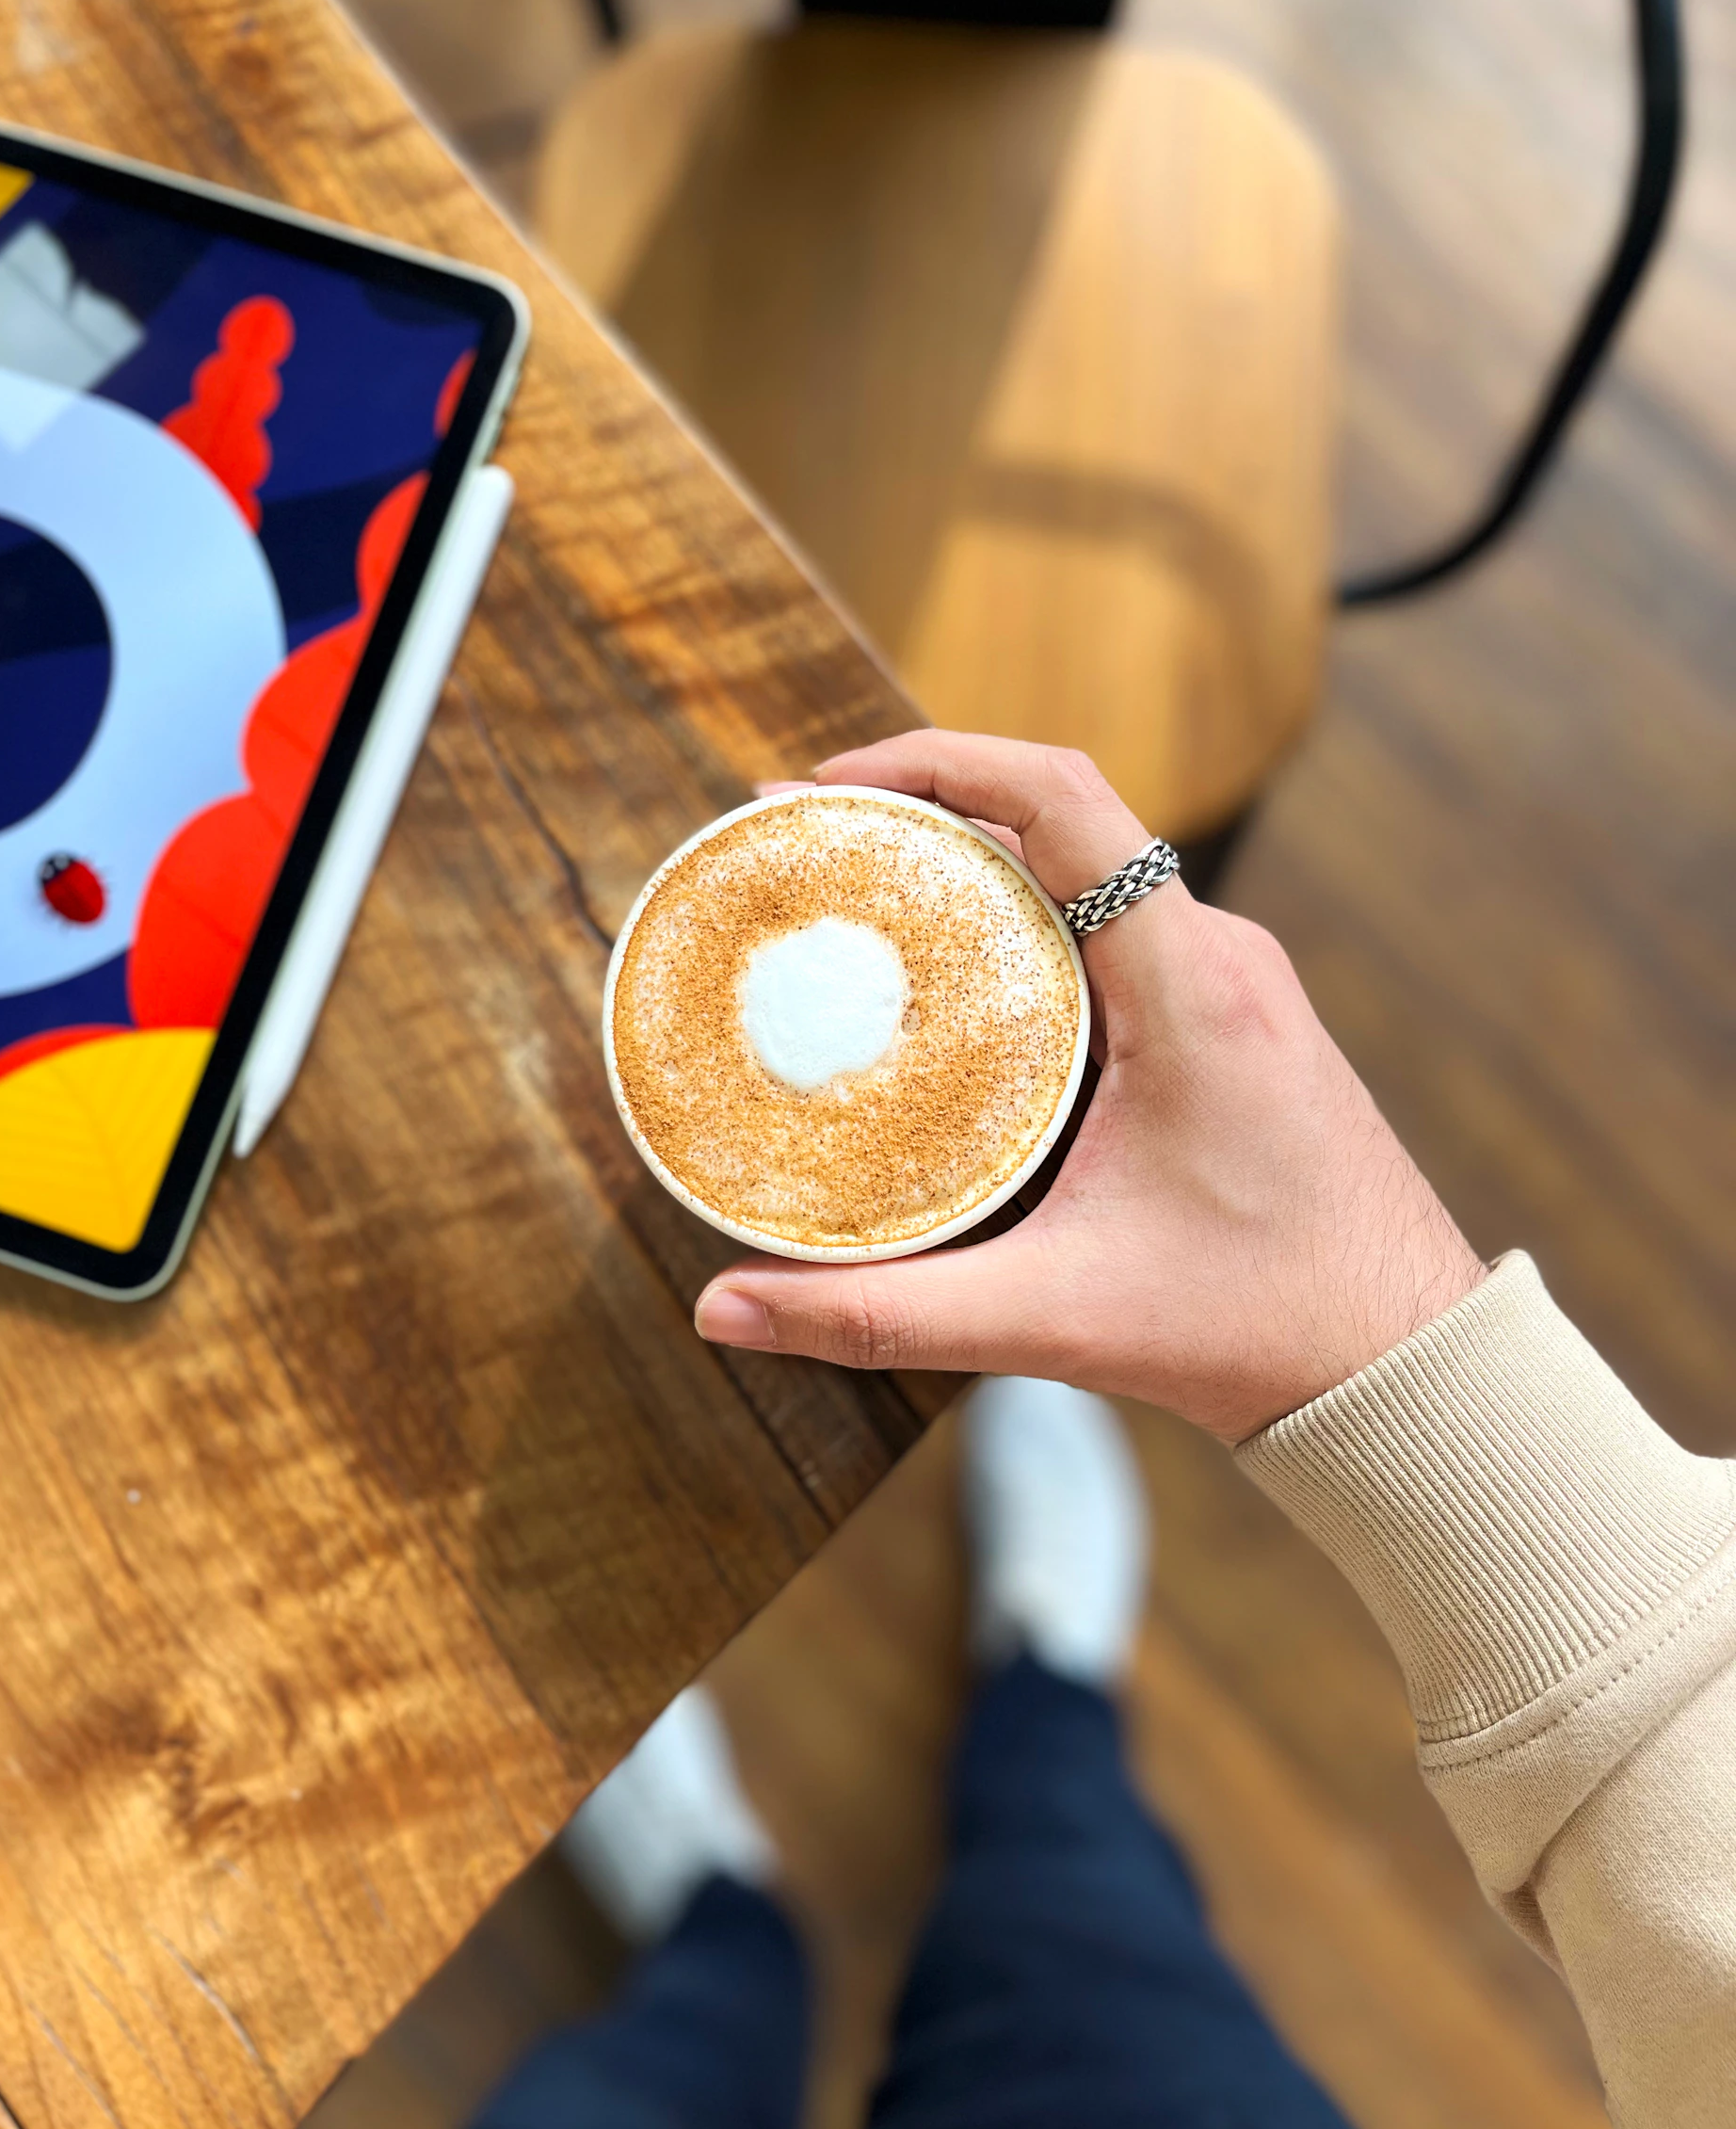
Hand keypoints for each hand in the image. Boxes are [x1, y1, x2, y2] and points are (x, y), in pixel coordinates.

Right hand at [695, 732, 1484, 1442]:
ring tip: (852, 900)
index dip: (932, 761)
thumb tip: (724, 1312)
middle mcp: (1219, 956)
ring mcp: (1232, 983)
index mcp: (1192, 985)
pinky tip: (947, 985)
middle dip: (918, 811)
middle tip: (800, 847)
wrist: (1405, 1367)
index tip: (822, 787)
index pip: (1060, 797)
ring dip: (971, 866)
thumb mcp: (1055, 1318)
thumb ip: (882, 1314)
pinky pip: (1111, 927)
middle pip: (1054, 819)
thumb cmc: (1263, 1330)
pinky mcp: (1229, 1021)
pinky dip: (1019, 923)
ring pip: (1084, 872)